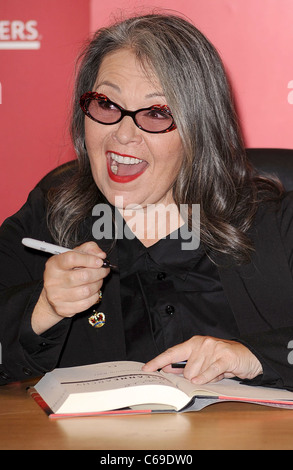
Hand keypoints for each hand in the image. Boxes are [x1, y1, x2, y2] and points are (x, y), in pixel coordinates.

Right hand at [32, 242, 108, 333]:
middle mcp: (52, 280)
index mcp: (54, 264)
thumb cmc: (66, 272)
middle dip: (99, 273)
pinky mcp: (63, 309)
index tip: (100, 261)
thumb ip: (88, 249)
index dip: (89, 259)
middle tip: (104, 271)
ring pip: (87, 290)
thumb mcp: (74, 255)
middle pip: (83, 276)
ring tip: (97, 281)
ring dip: (98, 284)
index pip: (72, 258)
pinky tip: (92, 291)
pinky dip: (94, 296)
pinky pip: (86, 303)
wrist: (52, 294)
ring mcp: (56, 296)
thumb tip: (101, 255)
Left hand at [143, 336, 262, 383]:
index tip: (146, 368)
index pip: (172, 353)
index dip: (158, 361)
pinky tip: (205, 379)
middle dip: (194, 377)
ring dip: (206, 378)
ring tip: (217, 372)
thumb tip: (167, 369)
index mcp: (193, 343)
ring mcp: (213, 349)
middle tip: (208, 373)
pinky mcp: (224, 356)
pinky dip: (206, 378)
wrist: (249, 356)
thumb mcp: (203, 360)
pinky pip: (210, 371)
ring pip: (197, 373)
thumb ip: (186, 364)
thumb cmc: (224, 359)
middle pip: (186, 370)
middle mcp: (201, 343)